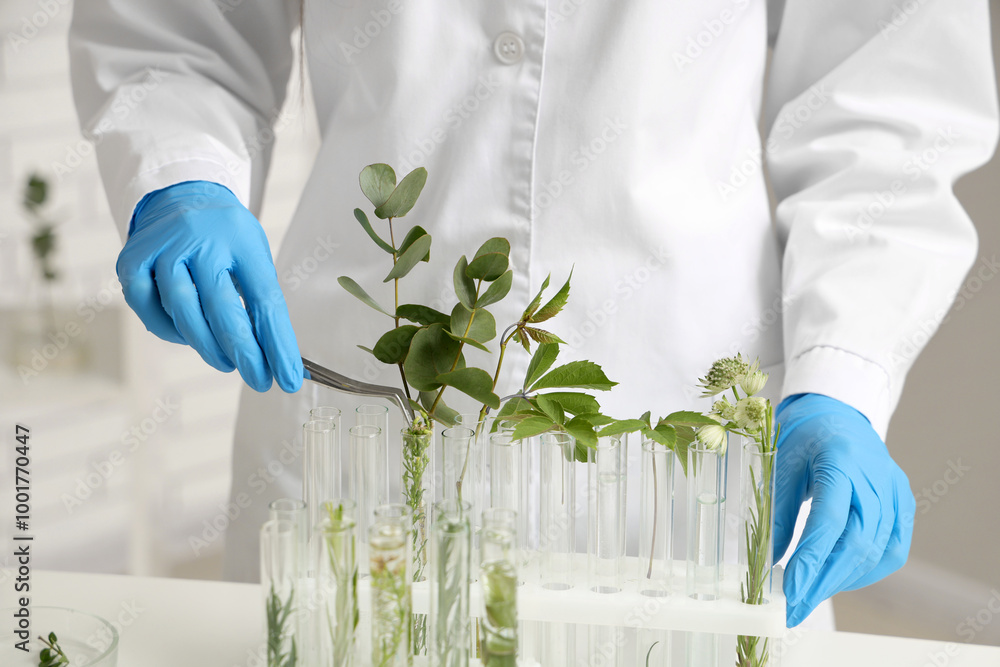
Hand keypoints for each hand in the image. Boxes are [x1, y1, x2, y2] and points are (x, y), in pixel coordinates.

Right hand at [117, 180, 302, 392]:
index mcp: (241, 238)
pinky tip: (187, 337)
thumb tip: (274, 355)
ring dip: (207, 345)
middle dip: (244, 353)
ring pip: (183, 310)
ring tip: (226, 361)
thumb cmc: (225, 236)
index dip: (278, 344)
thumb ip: (258, 299)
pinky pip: (147, 306)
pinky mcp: (132, 258)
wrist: (181, 194)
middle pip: (223, 308)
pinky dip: (168, 330)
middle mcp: (201, 239)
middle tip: (258, 379)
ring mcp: (163, 247)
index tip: (289, 377)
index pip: (265, 299)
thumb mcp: (252, 255)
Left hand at [773, 393, 914, 625]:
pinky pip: (893, 547)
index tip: (791, 590)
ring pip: (877, 550)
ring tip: (811, 595)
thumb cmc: (803, 436)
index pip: (830, 520)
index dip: (811, 559)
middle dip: (824, 581)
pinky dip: (867, 569)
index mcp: (840, 460)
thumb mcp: (780, 464)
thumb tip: (770, 561)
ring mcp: (895, 489)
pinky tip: (840, 578)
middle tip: (796, 607)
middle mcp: (875, 476)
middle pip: (858, 542)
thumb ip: (779, 512)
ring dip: (843, 580)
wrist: (837, 412)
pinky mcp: (904, 501)